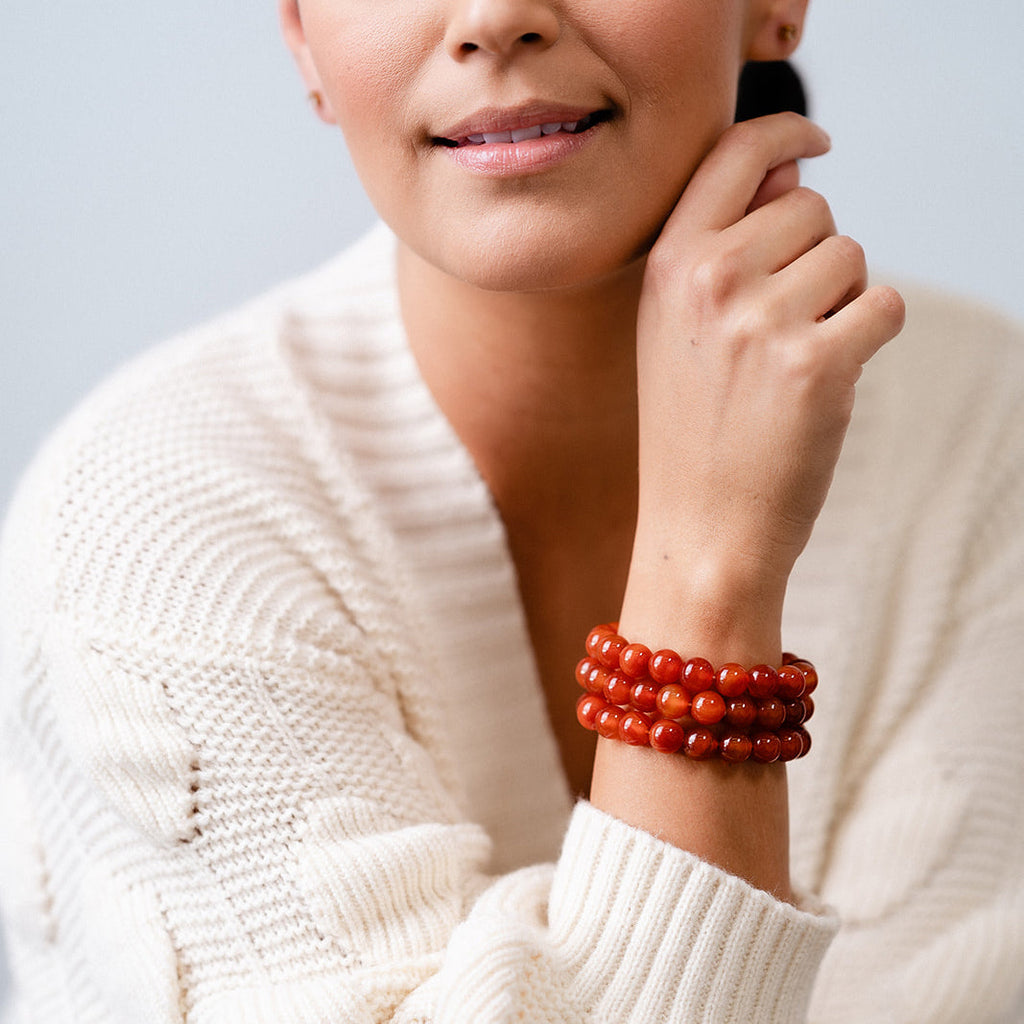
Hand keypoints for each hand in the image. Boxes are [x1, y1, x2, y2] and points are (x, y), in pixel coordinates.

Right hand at [623, 113, 904, 656]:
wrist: (701, 527)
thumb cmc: (690, 427)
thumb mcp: (673, 328)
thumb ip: (722, 242)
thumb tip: (791, 163)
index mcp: (668, 264)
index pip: (734, 152)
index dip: (786, 130)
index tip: (816, 140)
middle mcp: (709, 280)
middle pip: (810, 206)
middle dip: (812, 253)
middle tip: (777, 325)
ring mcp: (761, 321)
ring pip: (850, 256)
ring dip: (841, 299)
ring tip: (791, 360)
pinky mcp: (817, 364)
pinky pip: (883, 305)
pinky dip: (870, 335)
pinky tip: (828, 377)